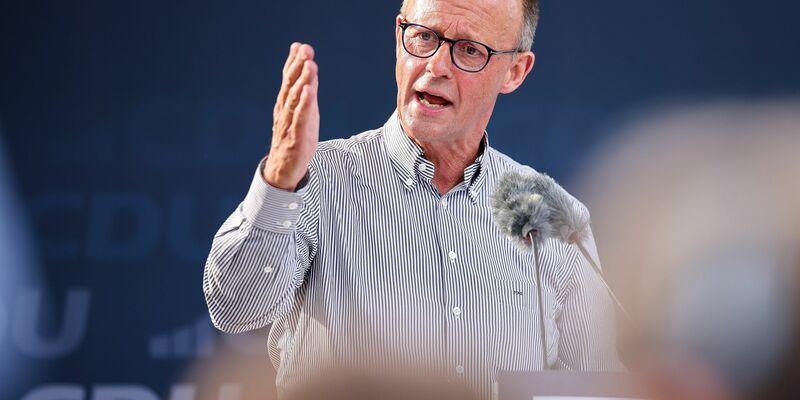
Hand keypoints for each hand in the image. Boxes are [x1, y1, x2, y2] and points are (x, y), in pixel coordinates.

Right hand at [263, 43, 318, 190]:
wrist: (283, 171)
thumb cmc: (294, 138)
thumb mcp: (303, 112)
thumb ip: (305, 90)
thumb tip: (309, 66)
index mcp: (285, 104)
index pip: (288, 79)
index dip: (293, 62)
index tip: (299, 45)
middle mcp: (284, 111)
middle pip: (291, 85)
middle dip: (298, 66)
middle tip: (305, 49)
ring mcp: (289, 124)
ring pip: (295, 99)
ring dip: (302, 81)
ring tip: (310, 65)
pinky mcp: (295, 137)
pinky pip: (299, 119)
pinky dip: (303, 104)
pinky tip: (308, 92)